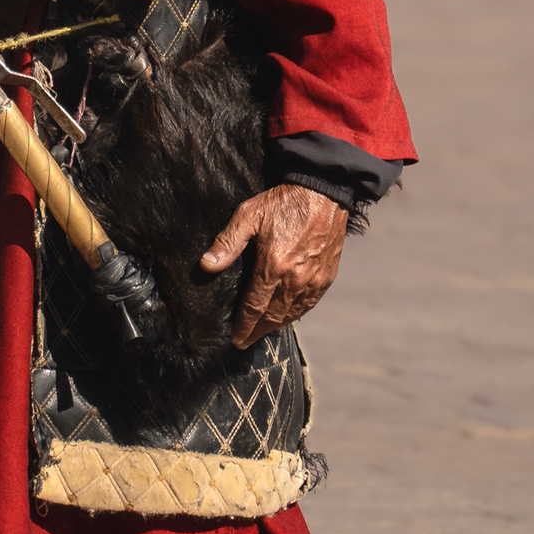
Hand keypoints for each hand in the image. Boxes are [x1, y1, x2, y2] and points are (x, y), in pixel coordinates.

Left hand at [200, 183, 347, 350]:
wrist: (324, 192)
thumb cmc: (283, 201)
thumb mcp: (249, 215)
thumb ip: (228, 242)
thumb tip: (206, 266)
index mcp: (273, 266)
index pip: (254, 307)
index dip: (244, 326)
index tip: (235, 340)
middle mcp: (295, 279)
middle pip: (273, 316)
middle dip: (257, 331)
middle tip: (245, 341)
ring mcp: (313, 280)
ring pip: (292, 313)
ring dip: (276, 326)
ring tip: (262, 331)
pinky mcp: (327, 276)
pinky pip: (309, 304)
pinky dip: (296, 314)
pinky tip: (287, 316)